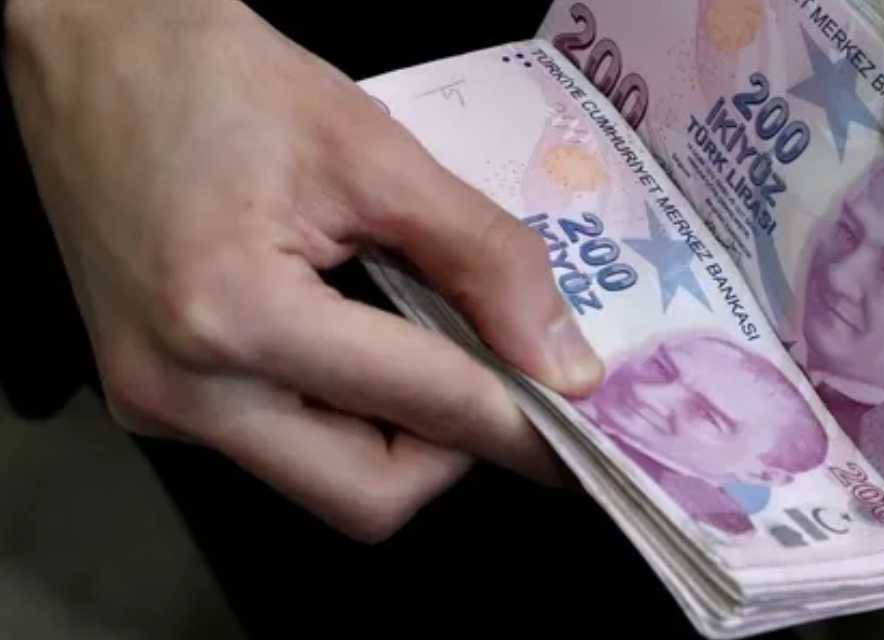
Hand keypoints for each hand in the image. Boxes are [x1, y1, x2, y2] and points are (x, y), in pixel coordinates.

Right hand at [3, 0, 602, 542]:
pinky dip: (345, 415)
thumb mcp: (377, 154)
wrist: (92, 49)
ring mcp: (155, 406)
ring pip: (325, 481)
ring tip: (431, 350)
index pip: (422, 406)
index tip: (580, 431)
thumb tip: (565, 363)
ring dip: (400, 436)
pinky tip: (364, 346)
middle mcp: (181, 391)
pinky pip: (279, 447)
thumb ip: (485, 260)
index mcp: (234, 319)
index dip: (518, 424)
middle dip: (451, 451)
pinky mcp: (149, 400)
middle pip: (366, 494)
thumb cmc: (223, 78)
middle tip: (496, 382)